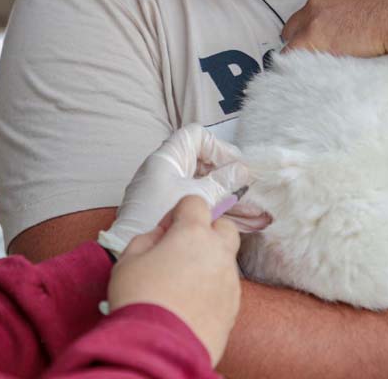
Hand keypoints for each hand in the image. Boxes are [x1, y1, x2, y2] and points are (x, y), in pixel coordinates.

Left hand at [98, 124, 261, 256]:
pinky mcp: (174, 214)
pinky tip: (249, 224)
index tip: (235, 165)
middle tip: (251, 190)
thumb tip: (243, 170)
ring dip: (233, 200)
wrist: (127, 250)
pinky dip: (223, 213)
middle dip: (232, 178)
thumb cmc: (159, 215)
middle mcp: (169, 172)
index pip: (196, 136)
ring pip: (208, 189)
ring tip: (260, 213)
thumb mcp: (198, 197)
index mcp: (169, 158)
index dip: (218, 147)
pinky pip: (204, 207)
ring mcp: (171, 193)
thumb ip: (223, 182)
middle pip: (206, 165)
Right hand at [108, 196, 241, 366]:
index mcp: (193, 234)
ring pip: (225, 259)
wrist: (158, 348)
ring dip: (208, 262)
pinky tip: (190, 302)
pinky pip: (226, 287)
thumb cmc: (140, 301)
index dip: (177, 212)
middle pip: (224, 226)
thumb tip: (161, 237)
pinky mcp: (233, 307)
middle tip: (181, 250)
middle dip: (206, 231)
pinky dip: (212, 288)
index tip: (164, 231)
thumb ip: (147, 239)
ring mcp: (230, 281)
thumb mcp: (127, 259)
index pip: (195, 203)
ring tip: (182, 282)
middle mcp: (218, 253)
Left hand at [282, 0, 387, 60]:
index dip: (338, 4)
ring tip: (320, 63)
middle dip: (321, 23)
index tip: (349, 18)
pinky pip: (292, 55)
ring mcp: (317, 11)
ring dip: (307, 45)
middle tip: (339, 43)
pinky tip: (307, 78)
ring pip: (296, 30)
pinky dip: (298, 65)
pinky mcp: (313, 38)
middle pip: (311, 7)